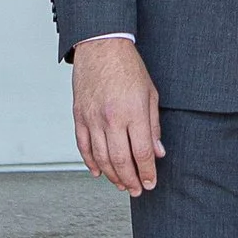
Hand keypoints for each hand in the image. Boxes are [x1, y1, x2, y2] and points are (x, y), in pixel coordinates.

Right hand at [73, 36, 164, 194]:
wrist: (101, 46)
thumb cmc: (129, 68)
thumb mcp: (150, 94)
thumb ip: (153, 126)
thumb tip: (157, 152)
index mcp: (133, 111)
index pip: (141, 152)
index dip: (147, 172)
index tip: (151, 182)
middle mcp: (111, 118)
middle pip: (120, 160)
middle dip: (130, 180)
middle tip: (137, 190)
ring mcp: (92, 118)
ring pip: (101, 158)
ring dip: (112, 176)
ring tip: (122, 185)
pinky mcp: (79, 116)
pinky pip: (83, 146)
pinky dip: (90, 162)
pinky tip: (99, 172)